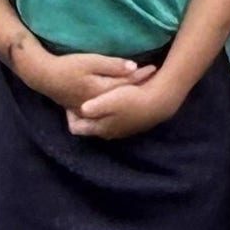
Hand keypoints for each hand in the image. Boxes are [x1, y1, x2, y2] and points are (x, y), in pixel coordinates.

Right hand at [29, 52, 155, 108]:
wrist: (45, 77)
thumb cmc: (67, 66)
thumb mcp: (90, 61)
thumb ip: (112, 65)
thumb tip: (133, 67)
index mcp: (102, 90)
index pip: (127, 83)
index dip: (141, 75)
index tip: (154, 68)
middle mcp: (100, 104)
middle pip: (124, 96)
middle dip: (140, 88)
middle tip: (156, 81)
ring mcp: (93, 110)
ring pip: (117, 107)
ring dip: (130, 99)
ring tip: (145, 93)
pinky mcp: (86, 111)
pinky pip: (107, 112)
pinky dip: (118, 108)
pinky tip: (125, 106)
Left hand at [66, 77, 183, 139]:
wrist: (160, 102)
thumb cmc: (132, 99)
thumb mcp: (110, 100)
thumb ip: (93, 107)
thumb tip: (81, 109)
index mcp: (100, 128)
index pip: (75, 128)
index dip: (69, 116)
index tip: (71, 102)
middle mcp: (108, 133)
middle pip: (88, 125)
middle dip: (83, 113)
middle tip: (81, 97)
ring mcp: (121, 130)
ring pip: (101, 122)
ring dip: (96, 112)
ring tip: (95, 96)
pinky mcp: (131, 124)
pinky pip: (113, 119)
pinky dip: (108, 110)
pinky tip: (112, 97)